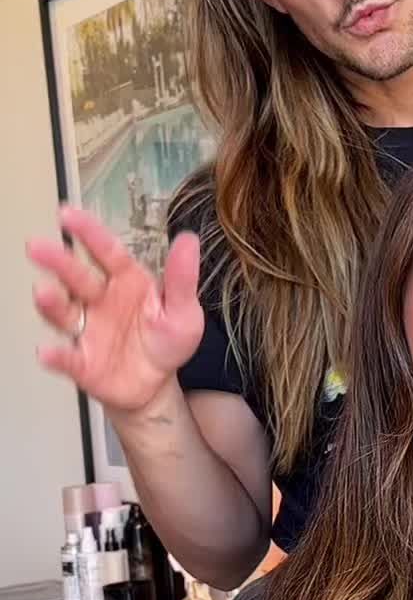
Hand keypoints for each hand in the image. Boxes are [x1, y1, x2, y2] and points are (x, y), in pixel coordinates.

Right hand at [27, 205, 204, 415]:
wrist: (157, 385)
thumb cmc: (167, 340)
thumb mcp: (184, 311)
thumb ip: (182, 279)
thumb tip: (188, 239)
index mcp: (126, 281)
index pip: (107, 252)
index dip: (89, 233)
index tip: (68, 214)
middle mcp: (100, 300)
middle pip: (77, 278)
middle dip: (58, 262)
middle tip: (36, 246)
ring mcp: (87, 330)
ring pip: (65, 313)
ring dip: (51, 303)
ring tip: (42, 292)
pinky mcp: (82, 362)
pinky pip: (67, 358)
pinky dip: (56, 356)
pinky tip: (47, 352)